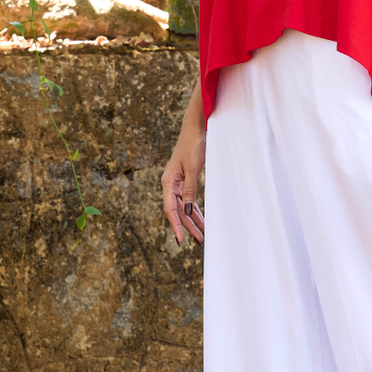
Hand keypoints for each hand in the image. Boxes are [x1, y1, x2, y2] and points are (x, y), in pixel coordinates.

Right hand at [162, 131, 205, 245]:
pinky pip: (188, 200)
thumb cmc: (192, 146)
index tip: (180, 241)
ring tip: (203, 234)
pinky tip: (201, 219)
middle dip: (189, 227)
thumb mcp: (192, 169)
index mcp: (168, 183)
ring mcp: (177, 184)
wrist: (194, 130)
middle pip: (179, 212)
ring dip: (193, 220)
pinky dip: (195, 210)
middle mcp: (170, 185)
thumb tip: (188, 211)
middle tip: (200, 241)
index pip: (171, 210)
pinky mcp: (184, 181)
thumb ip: (189, 190)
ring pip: (184, 207)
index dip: (176, 226)